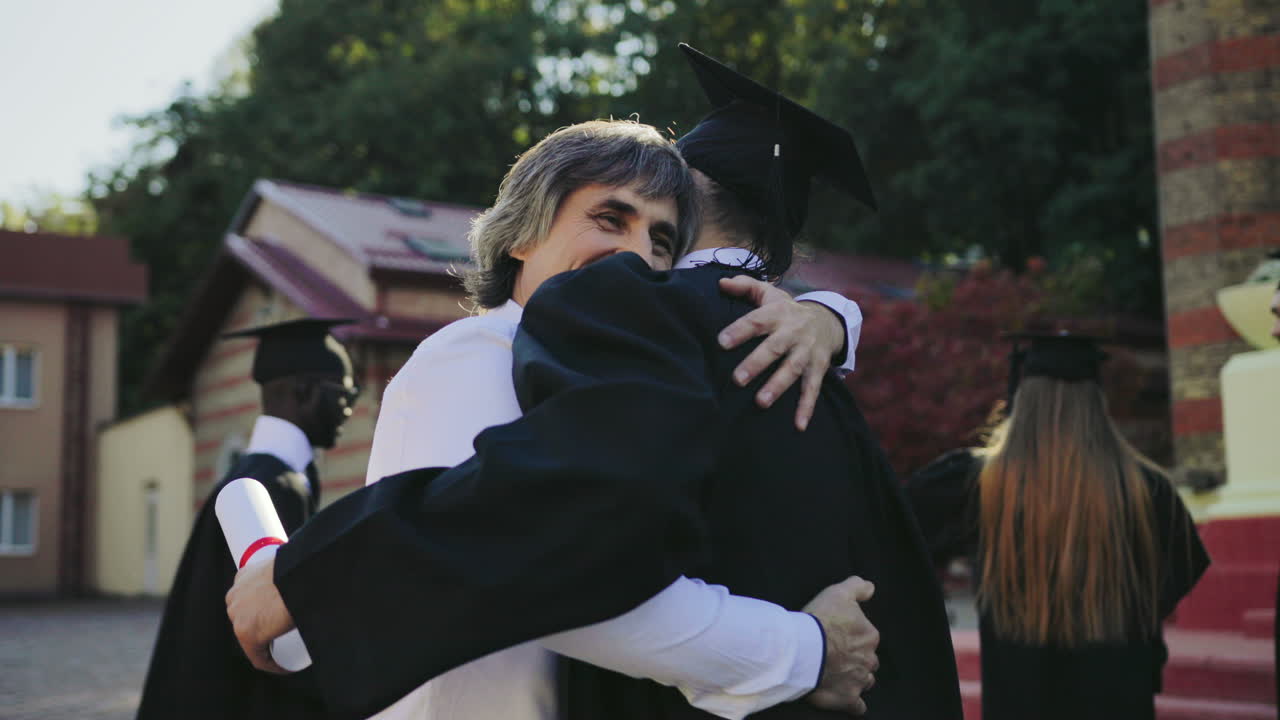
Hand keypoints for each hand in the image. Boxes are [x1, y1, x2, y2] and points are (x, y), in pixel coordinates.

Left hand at [226, 555, 293, 673]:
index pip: (250, 601)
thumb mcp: (290, 567)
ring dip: (268, 645)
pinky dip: (273, 664)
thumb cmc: (304, 569)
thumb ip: (291, 572)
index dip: (264, 613)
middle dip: (265, 630)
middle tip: (287, 636)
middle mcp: (234, 596)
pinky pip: (258, 657)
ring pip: (252, 639)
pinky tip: (285, 667)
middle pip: (249, 620)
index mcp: (243, 577)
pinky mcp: (246, 633)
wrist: (303, 574)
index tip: (280, 620)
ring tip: (288, 651)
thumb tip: (313, 577)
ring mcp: (237, 616)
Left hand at [717, 275, 845, 430]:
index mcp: (778, 313)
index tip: (721, 342)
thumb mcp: (770, 294)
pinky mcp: (818, 367)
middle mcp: (793, 332)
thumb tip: (720, 282)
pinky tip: (798, 425)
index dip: (739, 330)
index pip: (757, 320)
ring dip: (778, 386)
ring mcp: (807, 351)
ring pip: (793, 369)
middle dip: (756, 363)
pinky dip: (806, 408)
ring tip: (760, 403)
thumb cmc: (787, 310)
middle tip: (737, 379)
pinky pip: (813, 389)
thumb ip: (745, 286)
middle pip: (774, 347)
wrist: (828, 319)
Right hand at [802, 576, 878, 714]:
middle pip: (868, 661)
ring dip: (857, 680)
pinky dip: (854, 704)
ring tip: (841, 676)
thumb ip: (857, 587)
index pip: (868, 638)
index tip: (840, 637)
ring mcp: (859, 680)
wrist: (805, 648)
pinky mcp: (848, 698)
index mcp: (869, 636)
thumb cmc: (821, 619)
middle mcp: (868, 659)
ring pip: (864, 681)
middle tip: (840, 657)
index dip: (855, 638)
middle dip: (859, 660)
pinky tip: (849, 702)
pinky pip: (857, 706)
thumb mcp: (839, 593)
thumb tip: (870, 587)